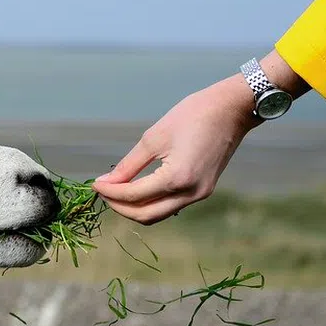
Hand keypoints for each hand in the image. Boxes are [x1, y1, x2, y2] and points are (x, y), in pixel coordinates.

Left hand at [92, 50, 309, 224]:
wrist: (232, 109)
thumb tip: (106, 182)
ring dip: (134, 207)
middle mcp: (191, 193)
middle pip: (146, 215)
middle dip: (119, 206)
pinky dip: (151, 202)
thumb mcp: (153, 138)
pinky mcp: (203, 190)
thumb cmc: (192, 116)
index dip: (110, 192)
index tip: (94, 184)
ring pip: (158, 214)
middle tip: (103, 191)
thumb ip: (128, 165)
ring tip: (116, 191)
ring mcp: (200, 195)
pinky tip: (137, 188)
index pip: (133, 196)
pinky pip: (171, 206)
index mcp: (177, 178)